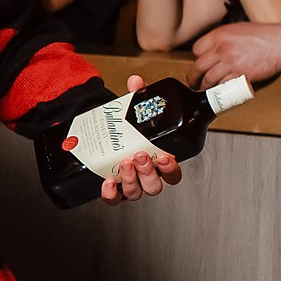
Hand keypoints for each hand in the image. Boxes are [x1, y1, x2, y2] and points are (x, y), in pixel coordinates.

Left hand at [101, 75, 181, 206]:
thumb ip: (138, 98)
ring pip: (137, 193)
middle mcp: (147, 176)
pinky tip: (107, 182)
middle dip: (148, 172)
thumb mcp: (135, 112)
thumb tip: (135, 81)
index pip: (173, 174)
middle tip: (140, 155)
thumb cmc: (129, 128)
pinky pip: (115, 199)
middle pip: (155, 186)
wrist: (107, 135)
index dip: (171, 169)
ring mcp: (131, 183)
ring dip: (131, 180)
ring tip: (124, 162)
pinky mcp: (114, 188)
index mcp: (159, 160)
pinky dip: (112, 194)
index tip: (166, 157)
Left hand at [193, 20, 280, 85]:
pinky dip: (220, 90)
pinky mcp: (240, 76)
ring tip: (204, 89)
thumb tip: (211, 49)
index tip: (198, 63)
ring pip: (208, 79)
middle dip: (192, 77)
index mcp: (220, 34)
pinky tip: (219, 91)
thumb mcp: (237, 29)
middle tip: (192, 82)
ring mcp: (231, 63)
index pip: (196, 49)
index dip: (196, 58)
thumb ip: (222, 38)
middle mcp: (222, 48)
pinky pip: (223, 86)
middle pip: (198, 67)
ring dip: (204, 87)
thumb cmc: (263, 35)